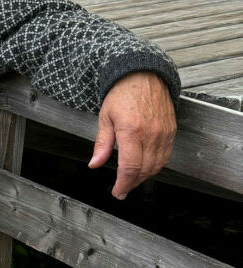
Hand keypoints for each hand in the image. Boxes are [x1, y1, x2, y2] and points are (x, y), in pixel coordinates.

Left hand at [89, 72, 176, 198]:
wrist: (143, 75)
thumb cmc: (122, 93)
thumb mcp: (105, 117)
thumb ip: (102, 143)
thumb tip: (95, 164)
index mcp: (131, 131)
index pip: (130, 167)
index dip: (123, 184)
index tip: (117, 192)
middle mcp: (151, 134)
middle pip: (145, 170)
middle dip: (132, 183)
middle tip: (122, 189)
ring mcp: (164, 133)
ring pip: (158, 165)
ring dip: (144, 176)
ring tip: (131, 180)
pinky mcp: (171, 131)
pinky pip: (166, 156)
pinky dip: (156, 165)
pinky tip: (145, 167)